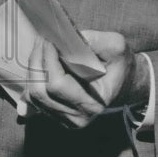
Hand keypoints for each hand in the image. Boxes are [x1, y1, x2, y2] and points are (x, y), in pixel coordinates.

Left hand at [23, 31, 148, 128]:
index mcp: (93, 103)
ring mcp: (65, 119)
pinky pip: (33, 99)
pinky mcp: (56, 116)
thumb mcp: (116, 47)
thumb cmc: (119, 66)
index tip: (49, 40)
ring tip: (41, 49)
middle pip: (40, 91)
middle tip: (42, 40)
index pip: (57, 85)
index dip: (48, 60)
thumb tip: (68, 36)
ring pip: (33, 95)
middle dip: (37, 61)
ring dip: (33, 68)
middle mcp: (77, 117)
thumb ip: (97, 40)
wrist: (124, 84)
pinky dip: (33, 79)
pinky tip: (39, 64)